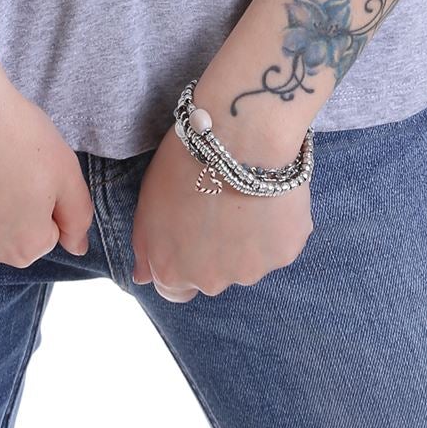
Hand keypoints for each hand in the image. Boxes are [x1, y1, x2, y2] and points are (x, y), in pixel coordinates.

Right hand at [0, 67, 93, 269]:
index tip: (28, 169)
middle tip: (0, 164)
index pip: (42, 233)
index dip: (39, 198)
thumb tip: (77, 249)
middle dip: (6, 209)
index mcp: (24, 248)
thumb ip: (77, 216)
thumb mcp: (66, 170)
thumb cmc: (15, 132)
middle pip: (2, 236)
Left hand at [130, 123, 312, 300]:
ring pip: (248, 261)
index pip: (175, 290)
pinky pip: (278, 244)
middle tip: (219, 206)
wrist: (239, 137)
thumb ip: (144, 247)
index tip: (189, 234)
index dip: (181, 262)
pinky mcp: (284, 253)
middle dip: (215, 250)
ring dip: (246, 238)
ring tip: (245, 194)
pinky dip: (274, 226)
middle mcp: (211, 281)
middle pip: (213, 275)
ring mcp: (250, 270)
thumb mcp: (147, 202)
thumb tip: (143, 277)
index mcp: (173, 270)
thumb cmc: (187, 162)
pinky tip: (268, 193)